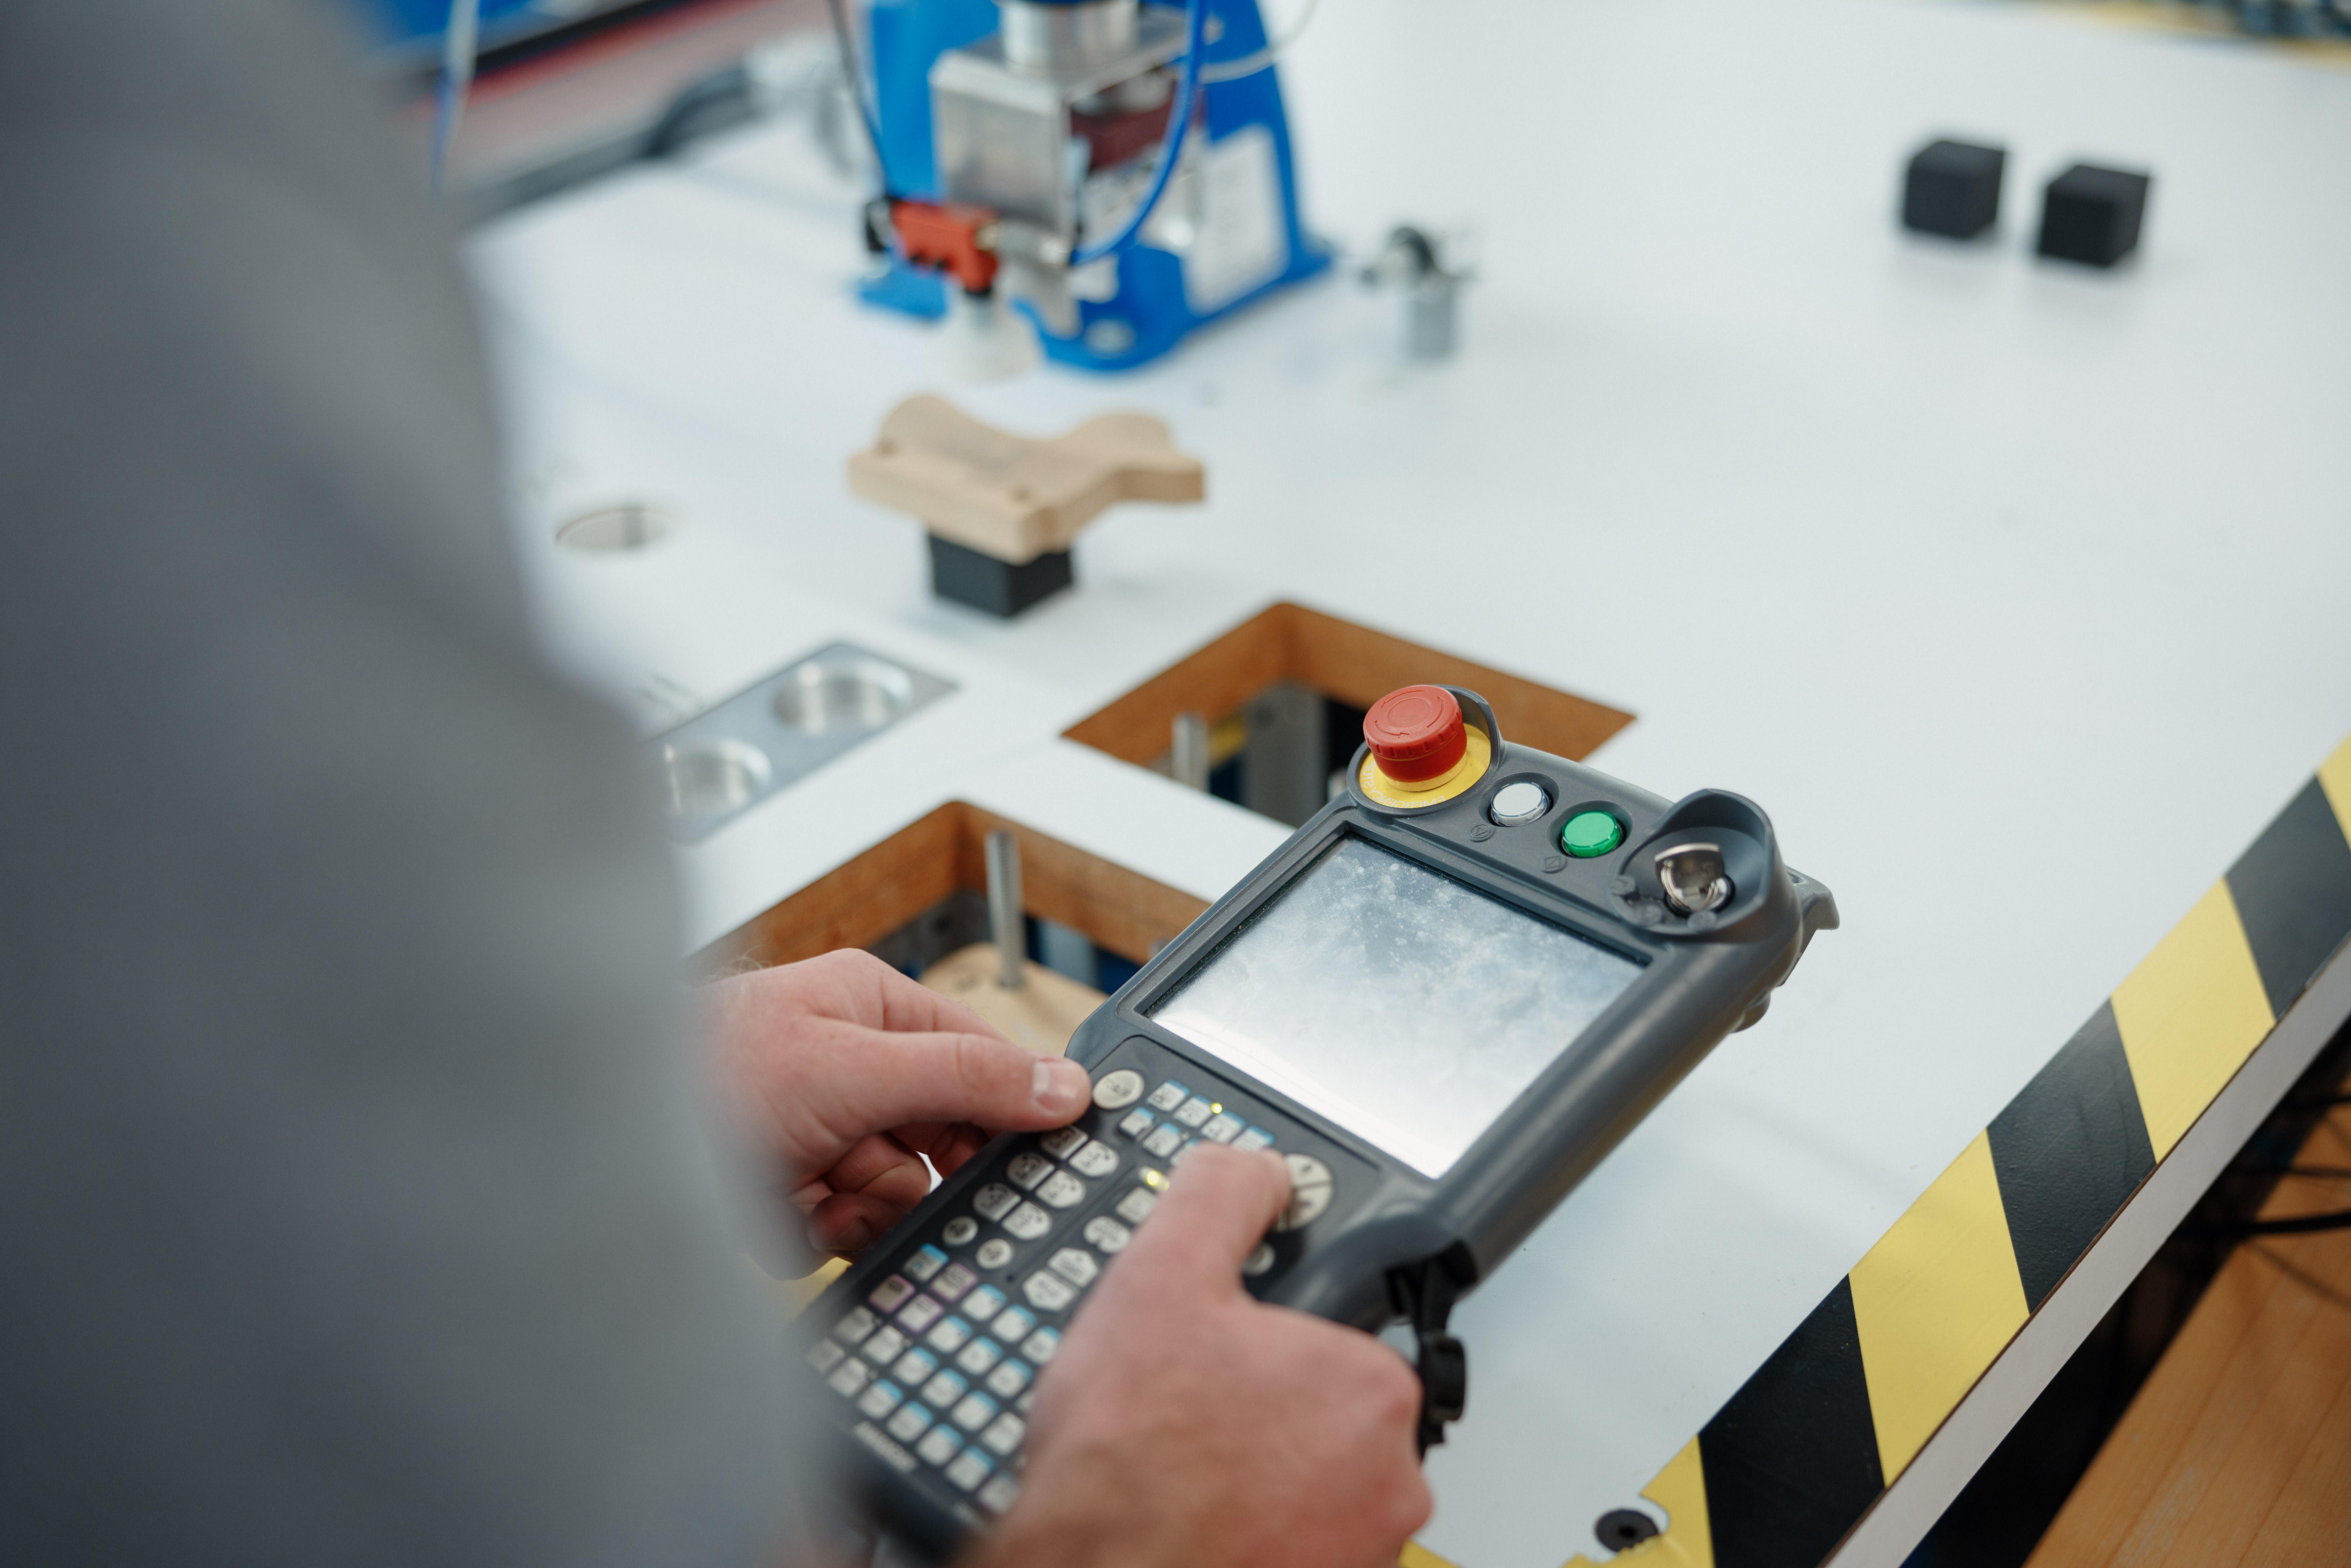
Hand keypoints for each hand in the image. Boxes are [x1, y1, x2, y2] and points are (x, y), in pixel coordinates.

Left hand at [704, 950, 1090, 1255]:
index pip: (978, 1059)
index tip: (1019, 1163)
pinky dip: (811, 1234)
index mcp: (872, 1008)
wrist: (596, 1147)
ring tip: (805, 1189)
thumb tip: (1064, 1084)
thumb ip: (964, 1076)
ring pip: (890, 1197)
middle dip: (900, 1173)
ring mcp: (816, 1130)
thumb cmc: (705, 1071)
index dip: (1000, 1115)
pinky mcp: (785, 1187)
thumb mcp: (854, 1068)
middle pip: (936, 1143)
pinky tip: (770, 1208)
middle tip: (864, 1172)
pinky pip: (839, 1233)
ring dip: (853, 1209)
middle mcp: (846, 1065)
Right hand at [975, 1145, 1431, 1567]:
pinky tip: (1195, 1517)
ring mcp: (1364, 1548)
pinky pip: (1295, 1543)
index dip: (1263, 1340)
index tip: (1213, 1362)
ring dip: (1255, 1473)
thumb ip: (1219, 1197)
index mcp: (1373, 1386)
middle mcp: (1392, 1478)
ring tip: (1181, 1470)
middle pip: (1320, 1413)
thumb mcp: (1159, 1277)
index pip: (1334, 1336)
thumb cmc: (1126, 1461)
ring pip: (1307, 1483)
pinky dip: (1252, 1530)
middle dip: (1257, 1409)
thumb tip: (1256, 1168)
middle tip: (1184, 1417)